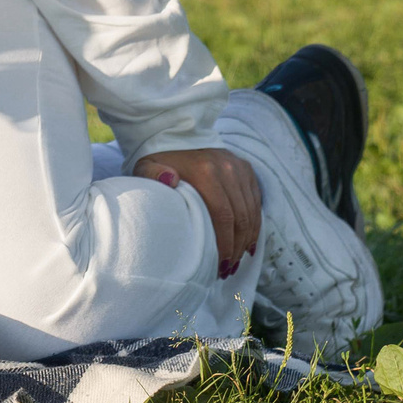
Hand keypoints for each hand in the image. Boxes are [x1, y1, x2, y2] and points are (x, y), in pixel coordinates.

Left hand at [136, 147, 260, 277]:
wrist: (174, 133)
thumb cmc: (157, 159)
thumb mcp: (146, 167)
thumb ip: (154, 175)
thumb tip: (170, 179)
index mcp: (205, 170)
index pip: (223, 215)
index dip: (224, 243)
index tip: (219, 265)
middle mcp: (227, 168)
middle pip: (241, 217)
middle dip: (236, 248)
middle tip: (227, 269)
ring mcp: (239, 168)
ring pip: (251, 212)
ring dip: (247, 240)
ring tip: (237, 261)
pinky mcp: (246, 169)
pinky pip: (256, 202)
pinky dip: (254, 224)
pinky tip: (248, 243)